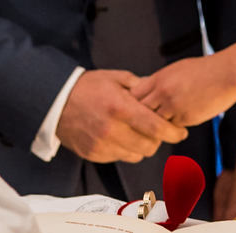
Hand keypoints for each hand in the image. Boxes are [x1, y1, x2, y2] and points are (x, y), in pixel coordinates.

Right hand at [55, 69, 187, 162]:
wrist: (54, 102)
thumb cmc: (86, 87)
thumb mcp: (114, 78)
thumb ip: (139, 85)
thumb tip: (159, 92)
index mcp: (120, 107)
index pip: (156, 127)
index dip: (173, 133)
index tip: (181, 132)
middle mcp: (112, 129)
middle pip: (150, 145)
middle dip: (158, 139)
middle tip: (157, 130)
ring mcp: (102, 144)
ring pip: (137, 155)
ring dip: (142, 145)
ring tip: (137, 132)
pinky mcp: (94, 154)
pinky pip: (120, 157)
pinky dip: (125, 149)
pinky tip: (120, 136)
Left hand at [130, 55, 235, 126]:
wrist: (226, 74)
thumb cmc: (203, 70)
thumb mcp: (175, 70)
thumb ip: (159, 82)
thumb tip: (147, 92)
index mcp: (158, 78)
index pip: (134, 96)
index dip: (133, 103)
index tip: (136, 108)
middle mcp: (163, 92)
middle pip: (140, 111)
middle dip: (141, 117)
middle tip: (144, 121)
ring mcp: (174, 106)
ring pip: (155, 123)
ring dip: (157, 125)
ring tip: (161, 125)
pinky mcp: (186, 118)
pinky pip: (172, 127)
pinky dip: (173, 128)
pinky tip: (179, 123)